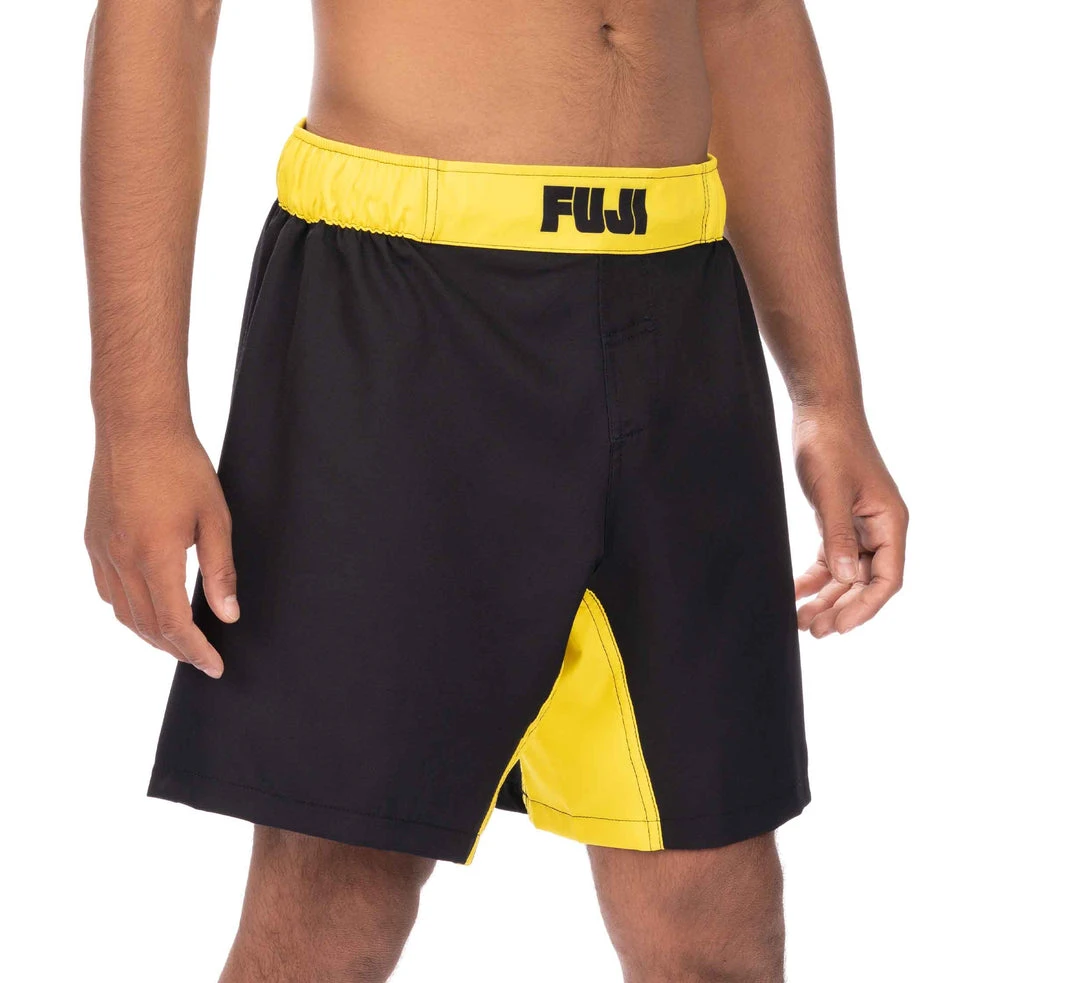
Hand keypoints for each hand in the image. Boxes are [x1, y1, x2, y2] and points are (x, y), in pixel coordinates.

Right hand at [84, 427, 236, 675]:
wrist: (138, 427)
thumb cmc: (182, 466)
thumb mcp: (215, 518)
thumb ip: (221, 570)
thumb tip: (228, 614)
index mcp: (155, 557)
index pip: (175, 624)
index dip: (196, 651)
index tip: (214, 666)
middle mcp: (121, 560)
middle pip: (147, 626)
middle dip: (176, 649)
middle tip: (202, 659)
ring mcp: (102, 550)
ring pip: (123, 613)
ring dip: (151, 634)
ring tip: (179, 642)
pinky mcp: (94, 539)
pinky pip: (108, 590)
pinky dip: (128, 611)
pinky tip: (147, 610)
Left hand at [792, 407, 907, 636]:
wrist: (820, 410)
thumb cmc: (831, 443)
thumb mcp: (831, 491)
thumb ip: (838, 535)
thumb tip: (845, 578)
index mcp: (890, 522)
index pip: (887, 578)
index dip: (865, 606)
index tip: (840, 627)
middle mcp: (880, 528)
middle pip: (866, 582)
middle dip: (842, 608)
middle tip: (814, 631)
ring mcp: (860, 525)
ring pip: (846, 574)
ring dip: (826, 598)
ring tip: (802, 621)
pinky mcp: (838, 519)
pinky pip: (830, 557)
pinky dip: (814, 576)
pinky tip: (795, 592)